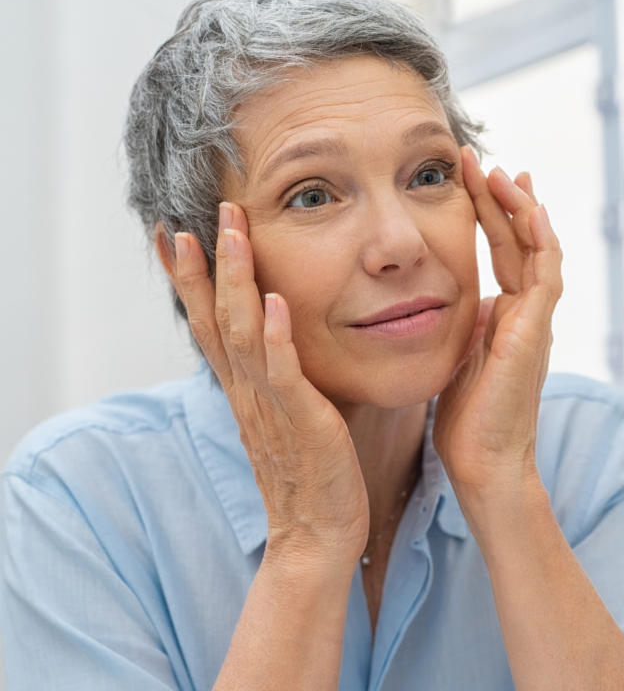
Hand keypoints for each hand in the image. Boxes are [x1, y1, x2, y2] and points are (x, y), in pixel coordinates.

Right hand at [173, 203, 368, 563]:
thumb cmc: (313, 475)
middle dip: (204, 266)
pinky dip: (274, 336)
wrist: (319, 535)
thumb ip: (284, 380)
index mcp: (246, 390)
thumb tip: (288, 343)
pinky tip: (272, 301)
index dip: (192, 281)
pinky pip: (283, 373)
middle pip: (214, 319)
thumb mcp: (291, 417)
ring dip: (235, 281)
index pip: (209, 325)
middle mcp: (248, 392)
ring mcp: (270, 406)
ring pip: (242, 333)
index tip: (176, 235)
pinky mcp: (301, 421)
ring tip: (229, 233)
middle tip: (193, 216)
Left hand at [432, 148, 562, 501]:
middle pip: (520, 241)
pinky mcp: (536, 333)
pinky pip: (546, 276)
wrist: (484, 463)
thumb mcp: (458, 358)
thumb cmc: (467, 421)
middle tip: (481, 159)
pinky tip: (530, 210)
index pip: (503, 251)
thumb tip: (455, 300)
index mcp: (506, 317)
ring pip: (538, 250)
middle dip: (501, 198)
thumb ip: (463, 325)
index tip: (471, 177)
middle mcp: (526, 313)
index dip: (488, 213)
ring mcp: (536, 322)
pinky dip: (542, 241)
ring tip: (501, 172)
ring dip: (521, 209)